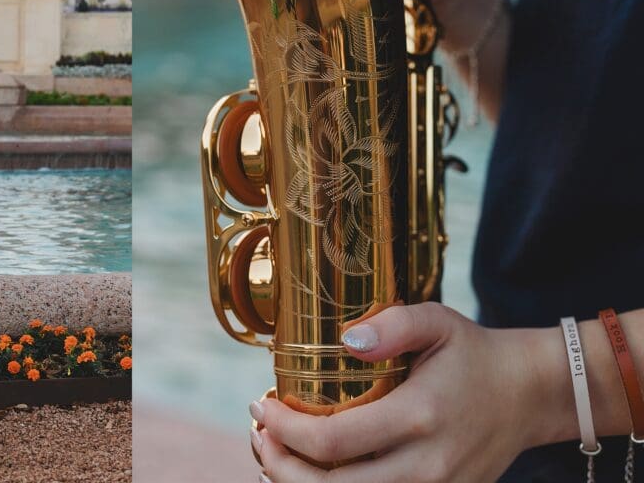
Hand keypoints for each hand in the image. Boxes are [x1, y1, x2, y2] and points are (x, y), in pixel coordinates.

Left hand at [251, 303, 542, 482]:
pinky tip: (313, 472)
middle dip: (280, 466)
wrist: (530, 395)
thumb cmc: (473, 353)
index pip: (332, 442)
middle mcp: (425, 466)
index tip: (260, 405)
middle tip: (259, 434)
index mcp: (418, 417)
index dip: (284, 430)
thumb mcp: (438, 321)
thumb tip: (347, 338)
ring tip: (275, 455)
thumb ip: (393, 323)